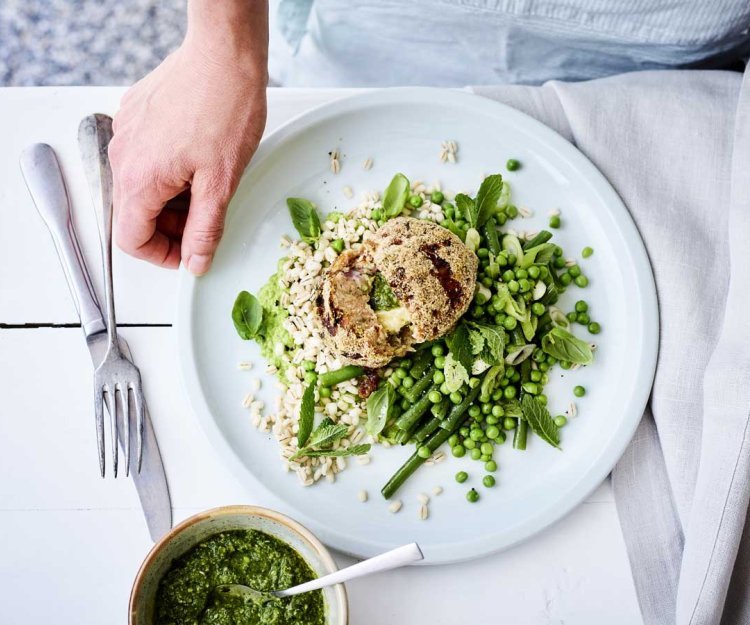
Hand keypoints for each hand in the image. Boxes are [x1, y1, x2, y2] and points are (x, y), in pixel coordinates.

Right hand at [110, 2, 267, 274]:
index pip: (131, 240)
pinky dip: (166, 170)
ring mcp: (126, 132)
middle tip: (204, 221)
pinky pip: (143, 156)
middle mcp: (123, 156)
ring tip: (206, 186)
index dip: (160, 255)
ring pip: (139, 185)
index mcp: (139, 179)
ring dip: (170, 198)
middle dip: (169, 226)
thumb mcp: (221, 183)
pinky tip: (196, 159)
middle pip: (134, 213)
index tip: (186, 255)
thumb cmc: (225, 109)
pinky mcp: (135, 115)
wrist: (224, 55)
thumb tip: (196, 261)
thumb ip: (205, 230)